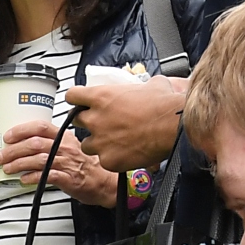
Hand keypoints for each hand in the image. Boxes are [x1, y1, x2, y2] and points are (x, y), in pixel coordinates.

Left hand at [0, 115, 115, 206]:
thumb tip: (24, 144)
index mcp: (63, 136)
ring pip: (37, 159)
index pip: (39, 126)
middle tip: (1, 156)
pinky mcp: (68, 179)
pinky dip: (32, 177)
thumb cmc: (84, 165)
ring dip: (18, 164)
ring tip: (7, 168)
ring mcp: (66, 162)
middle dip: (13, 150)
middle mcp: (64, 147)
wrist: (103, 182)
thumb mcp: (69, 146)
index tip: (7, 136)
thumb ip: (50, 143)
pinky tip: (23, 179)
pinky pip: (46, 176)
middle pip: (34, 143)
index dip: (21, 130)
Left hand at [62, 76, 186, 173]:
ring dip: (96, 143)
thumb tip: (147, 85)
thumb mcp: (150, 85)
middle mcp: (95, 119)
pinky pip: (103, 160)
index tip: (81, 103)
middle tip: (101, 123)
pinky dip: (112, 158)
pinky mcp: (108, 160)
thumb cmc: (163, 105)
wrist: (172, 127)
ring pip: (86, 145)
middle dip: (87, 122)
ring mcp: (100, 141)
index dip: (77, 99)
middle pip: (77, 122)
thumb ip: (138, 86)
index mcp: (101, 97)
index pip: (72, 96)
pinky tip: (125, 154)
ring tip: (113, 142)